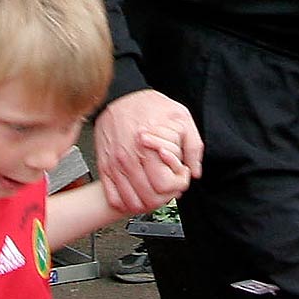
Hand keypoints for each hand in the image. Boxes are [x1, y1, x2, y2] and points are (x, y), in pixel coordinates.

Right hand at [93, 90, 204, 213]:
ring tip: (155, 190)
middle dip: (164, 197)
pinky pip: (113, 197)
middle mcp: (128, 158)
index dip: (177, 186)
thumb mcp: (181, 118)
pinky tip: (137, 193)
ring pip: (131, 202)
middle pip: (148, 198)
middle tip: (169, 186)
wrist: (122, 95)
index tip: (180, 178)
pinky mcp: (104, 166)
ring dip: (146, 203)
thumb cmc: (150, 105)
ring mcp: (114, 164)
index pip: (163, 186)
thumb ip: (192, 147)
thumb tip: (194, 171)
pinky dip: (126, 202)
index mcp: (148, 148)